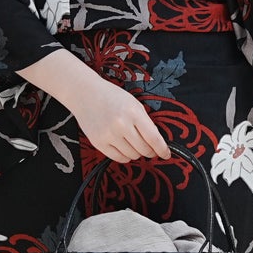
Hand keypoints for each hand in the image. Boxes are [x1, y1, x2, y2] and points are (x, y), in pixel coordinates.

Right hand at [22, 49, 169, 161]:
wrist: (86, 94)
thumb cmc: (112, 97)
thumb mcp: (134, 104)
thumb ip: (145, 122)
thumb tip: (156, 142)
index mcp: (134, 113)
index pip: (153, 138)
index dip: (162, 149)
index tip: (166, 154)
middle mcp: (121, 125)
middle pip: (144, 149)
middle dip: (150, 151)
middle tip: (150, 149)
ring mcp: (108, 135)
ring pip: (132, 155)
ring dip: (137, 153)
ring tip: (134, 144)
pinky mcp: (98, 142)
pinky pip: (118, 158)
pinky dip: (125, 156)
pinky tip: (125, 149)